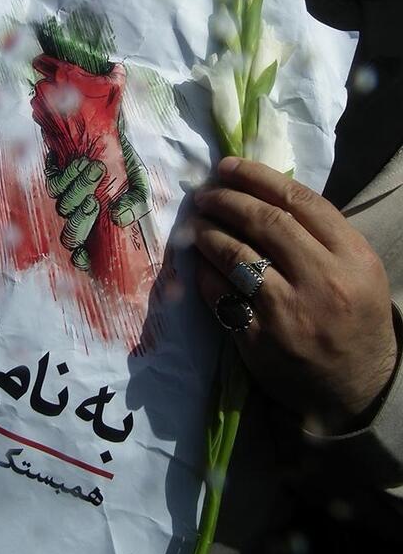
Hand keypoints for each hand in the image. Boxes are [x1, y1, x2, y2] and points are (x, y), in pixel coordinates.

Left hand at [45, 122, 151, 271]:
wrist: (112, 134)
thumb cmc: (126, 167)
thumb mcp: (139, 187)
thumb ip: (135, 205)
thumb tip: (119, 218)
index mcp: (97, 227)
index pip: (83, 256)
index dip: (80, 260)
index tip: (84, 254)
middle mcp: (78, 216)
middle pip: (69, 235)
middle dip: (80, 222)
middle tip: (94, 202)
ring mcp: (65, 197)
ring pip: (62, 207)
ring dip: (78, 190)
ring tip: (96, 170)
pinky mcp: (55, 176)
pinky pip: (53, 184)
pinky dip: (67, 175)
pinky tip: (82, 163)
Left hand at [193, 156, 398, 433]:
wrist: (357, 387)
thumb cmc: (354, 317)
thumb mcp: (356, 268)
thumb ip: (319, 232)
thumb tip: (259, 191)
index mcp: (352, 256)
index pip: (299, 200)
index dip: (258, 177)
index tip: (228, 166)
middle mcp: (323, 280)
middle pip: (264, 222)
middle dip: (227, 199)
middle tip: (205, 193)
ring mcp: (289, 312)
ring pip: (236, 255)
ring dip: (208, 232)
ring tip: (196, 222)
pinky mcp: (259, 339)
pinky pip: (220, 294)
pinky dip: (204, 272)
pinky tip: (198, 261)